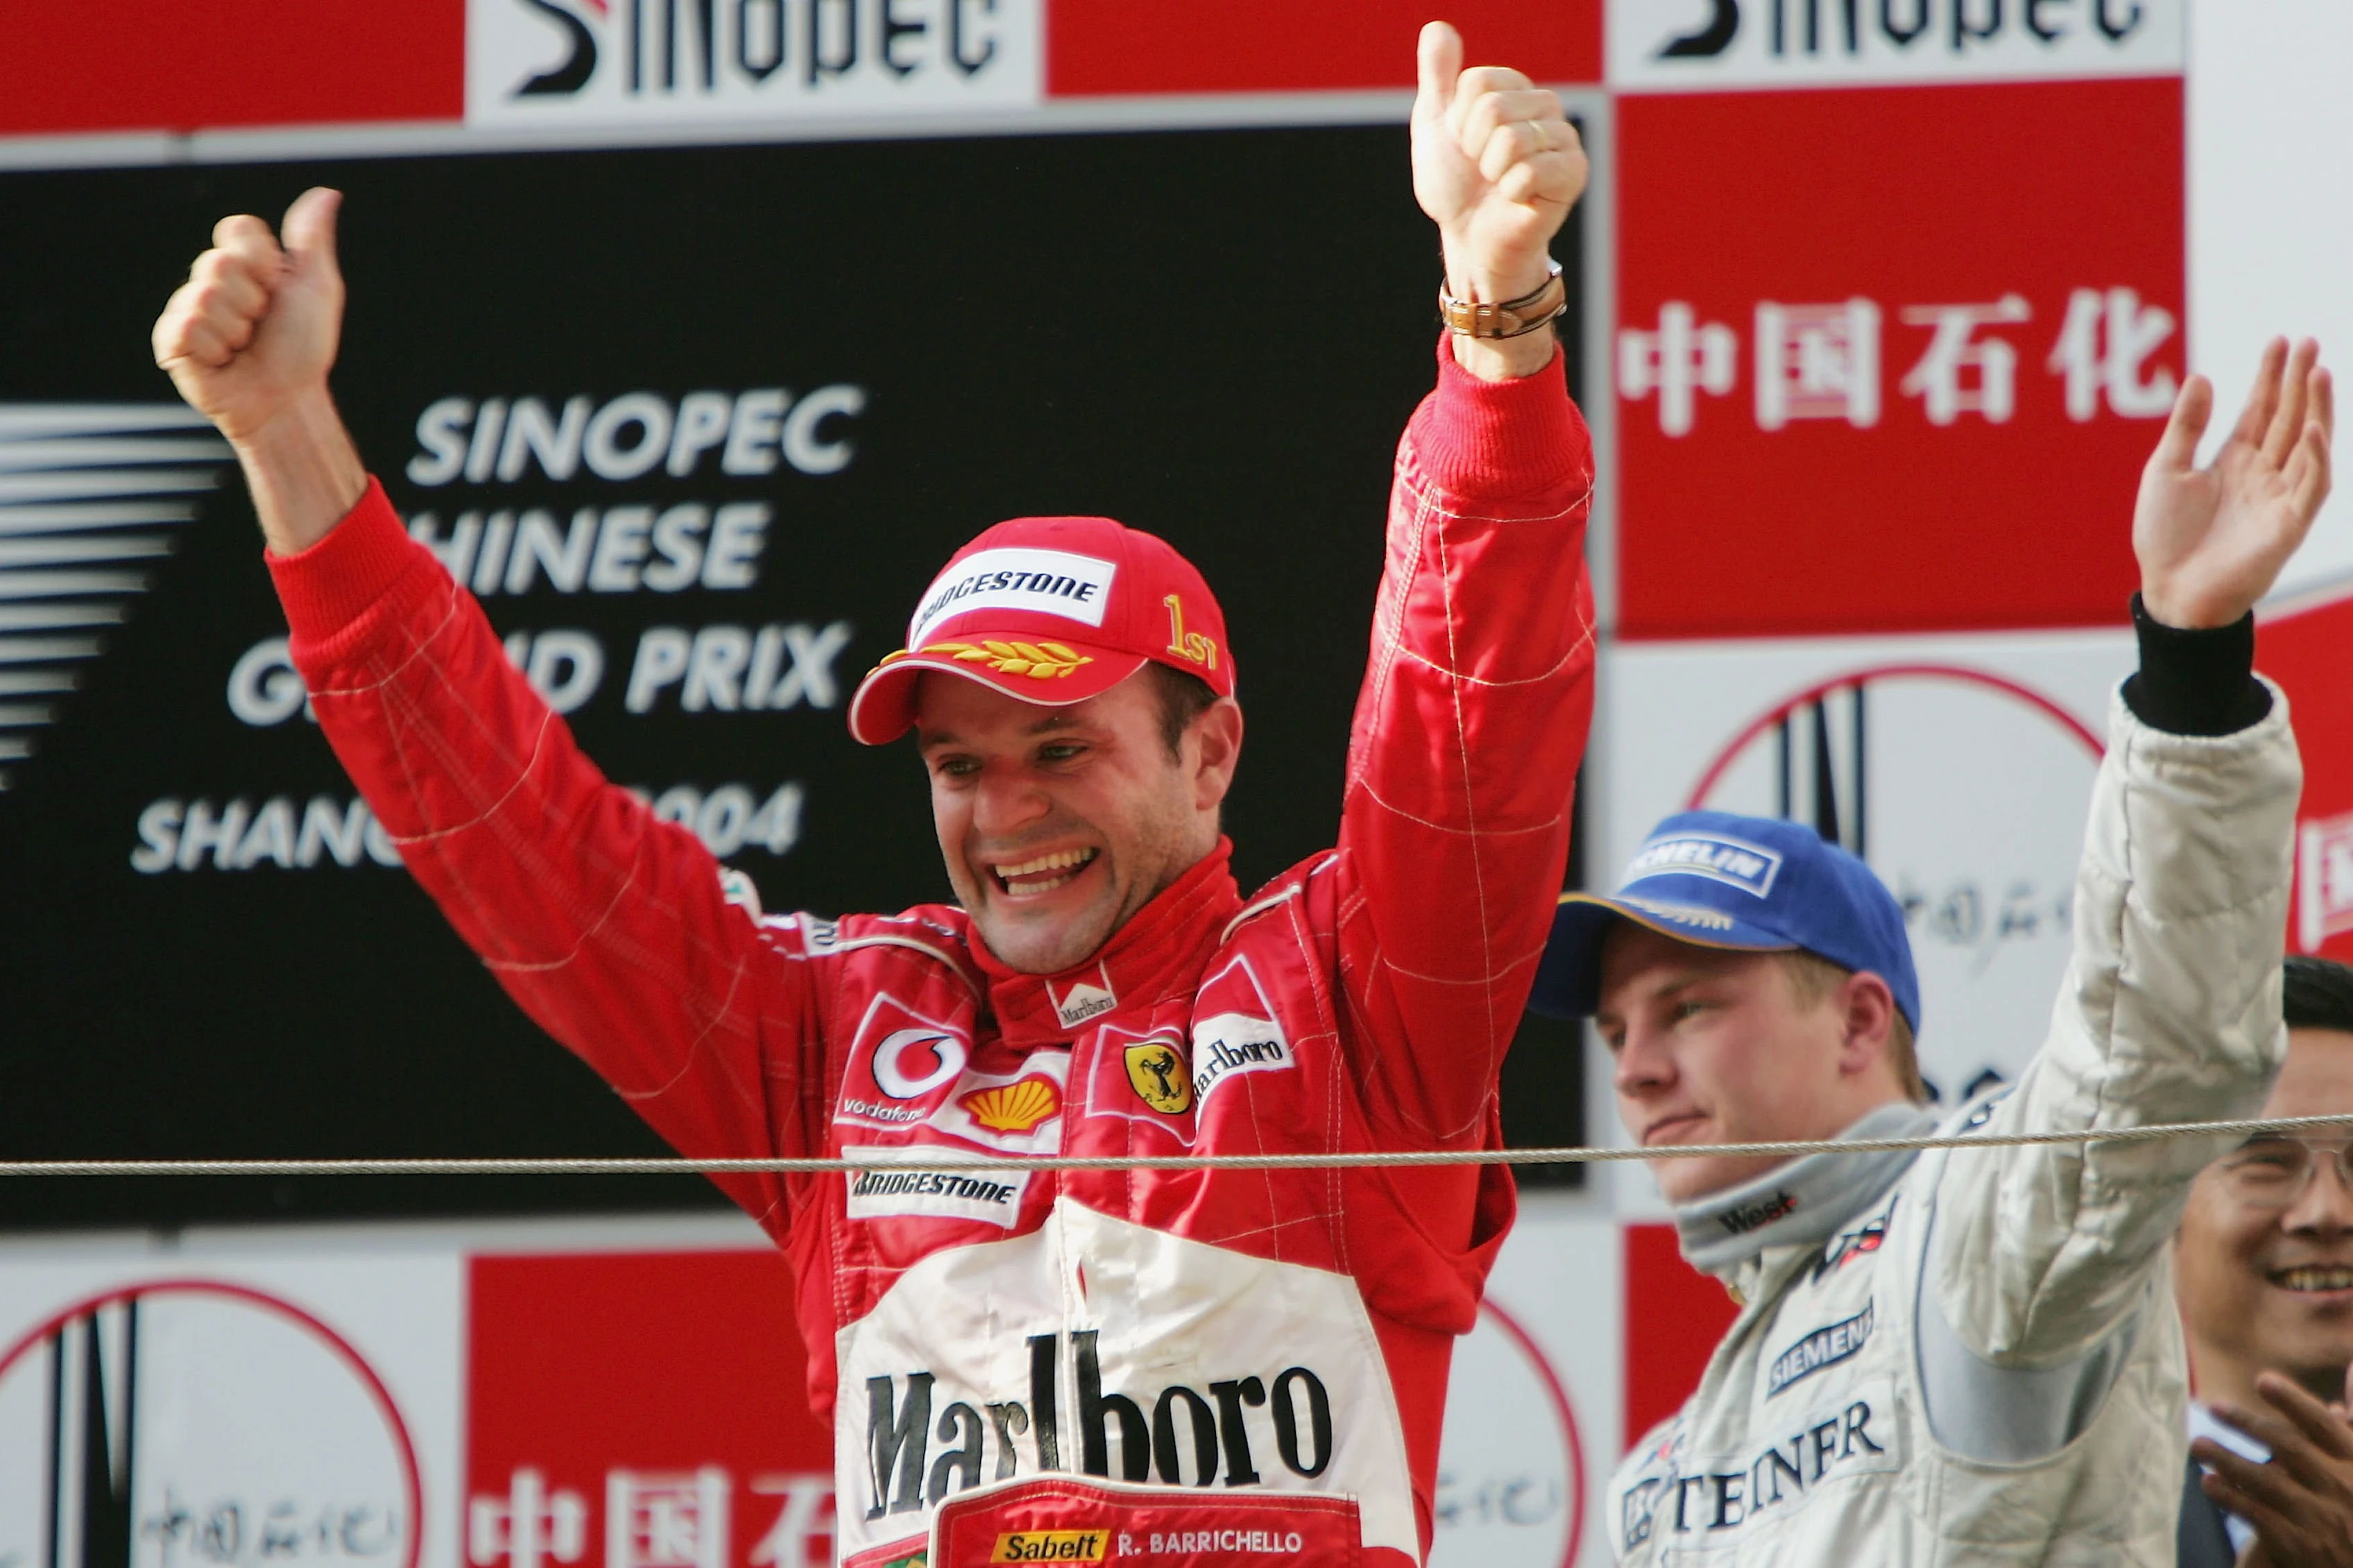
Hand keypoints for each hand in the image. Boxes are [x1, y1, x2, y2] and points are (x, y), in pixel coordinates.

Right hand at [152, 187, 365, 552]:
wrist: (288, 398)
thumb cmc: (304, 347)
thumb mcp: (317, 287)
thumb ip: (311, 239)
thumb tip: (327, 193)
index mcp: (243, 262)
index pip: (237, 229)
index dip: (262, 260)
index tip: (277, 286)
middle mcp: (211, 280)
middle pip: (218, 262)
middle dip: (251, 300)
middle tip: (260, 325)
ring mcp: (189, 309)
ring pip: (203, 295)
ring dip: (235, 328)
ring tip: (244, 346)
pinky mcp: (172, 340)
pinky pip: (186, 325)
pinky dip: (215, 347)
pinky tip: (223, 360)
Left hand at [1411, 21, 1585, 378]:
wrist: (1469, 238)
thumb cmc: (1456, 185)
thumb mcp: (1436, 124)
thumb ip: (1438, 76)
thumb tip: (1437, 28)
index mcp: (1517, 90)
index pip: (1477, 84)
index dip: (1458, 121)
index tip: (1465, 145)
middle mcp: (1547, 108)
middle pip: (1494, 108)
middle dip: (1473, 147)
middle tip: (1482, 170)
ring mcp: (1564, 141)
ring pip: (1511, 139)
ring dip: (1491, 171)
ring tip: (1499, 184)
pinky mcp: (1574, 175)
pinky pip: (1530, 171)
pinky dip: (1511, 191)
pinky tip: (1517, 199)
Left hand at [2136, 338, 2332, 628]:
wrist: (2169, 590)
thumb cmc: (2165, 537)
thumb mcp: (2167, 470)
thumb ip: (2187, 426)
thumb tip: (2201, 376)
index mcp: (2235, 461)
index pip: (2261, 409)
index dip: (2272, 376)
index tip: (2281, 340)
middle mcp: (2263, 474)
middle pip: (2289, 417)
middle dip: (2300, 380)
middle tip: (2310, 341)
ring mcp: (2279, 497)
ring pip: (2308, 444)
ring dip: (2316, 408)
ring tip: (2319, 370)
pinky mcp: (2288, 525)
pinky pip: (2310, 486)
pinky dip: (2314, 457)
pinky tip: (2311, 427)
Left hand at [2196, 1369, 2352, 1567]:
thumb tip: (2352, 1365)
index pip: (2324, 1427)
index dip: (2294, 1402)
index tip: (2262, 1380)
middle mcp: (2340, 1487)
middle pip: (2291, 1449)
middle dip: (2250, 1425)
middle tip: (2214, 1406)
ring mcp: (2320, 1518)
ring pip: (2269, 1483)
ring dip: (2230, 1461)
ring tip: (2198, 1445)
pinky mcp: (2301, 1546)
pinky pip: (2260, 1517)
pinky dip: (2233, 1499)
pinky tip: (2208, 1483)